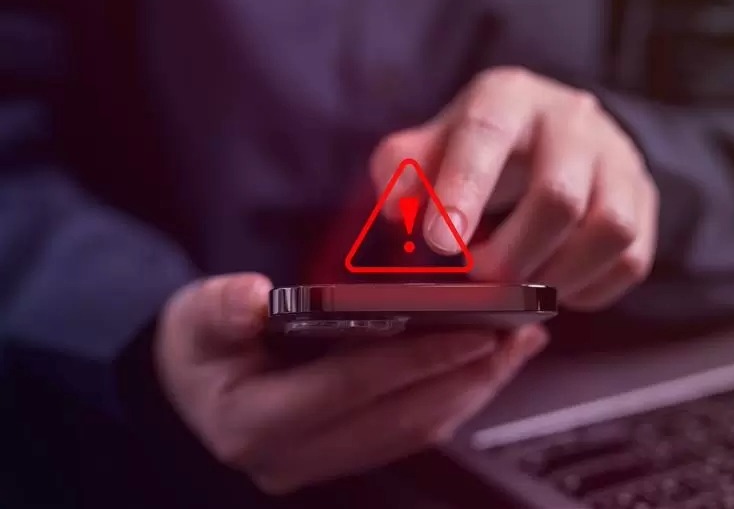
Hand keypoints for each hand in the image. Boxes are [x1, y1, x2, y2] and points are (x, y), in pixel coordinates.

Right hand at [155, 273, 547, 493]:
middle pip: (401, 418)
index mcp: (258, 422)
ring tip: (517, 347)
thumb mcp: (195, 319)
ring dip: (472, 389)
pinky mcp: (346, 456)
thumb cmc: (195, 348)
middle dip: (466, 376)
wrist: (188, 391)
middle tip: (518, 335)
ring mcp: (324, 463)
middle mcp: (296, 456)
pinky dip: (454, 397)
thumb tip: (255, 297)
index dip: (416, 359)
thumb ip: (221, 309)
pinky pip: (412, 431)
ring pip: (417, 430)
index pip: (353, 388)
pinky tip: (483, 368)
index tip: (473, 331)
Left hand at [371, 67, 658, 309]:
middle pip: (558, 197)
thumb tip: (396, 209)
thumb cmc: (481, 148)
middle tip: (481, 278)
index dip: (463, 189)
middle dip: (512, 255)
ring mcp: (618, 159)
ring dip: (557, 277)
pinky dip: (588, 290)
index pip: (487, 134)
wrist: (552, 134)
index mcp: (508, 97)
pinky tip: (554, 287)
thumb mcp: (434, 145)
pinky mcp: (644, 200)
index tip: (440, 243)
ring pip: (609, 231)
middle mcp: (572, 120)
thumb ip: (403, 170)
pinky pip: (632, 259)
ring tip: (521, 289)